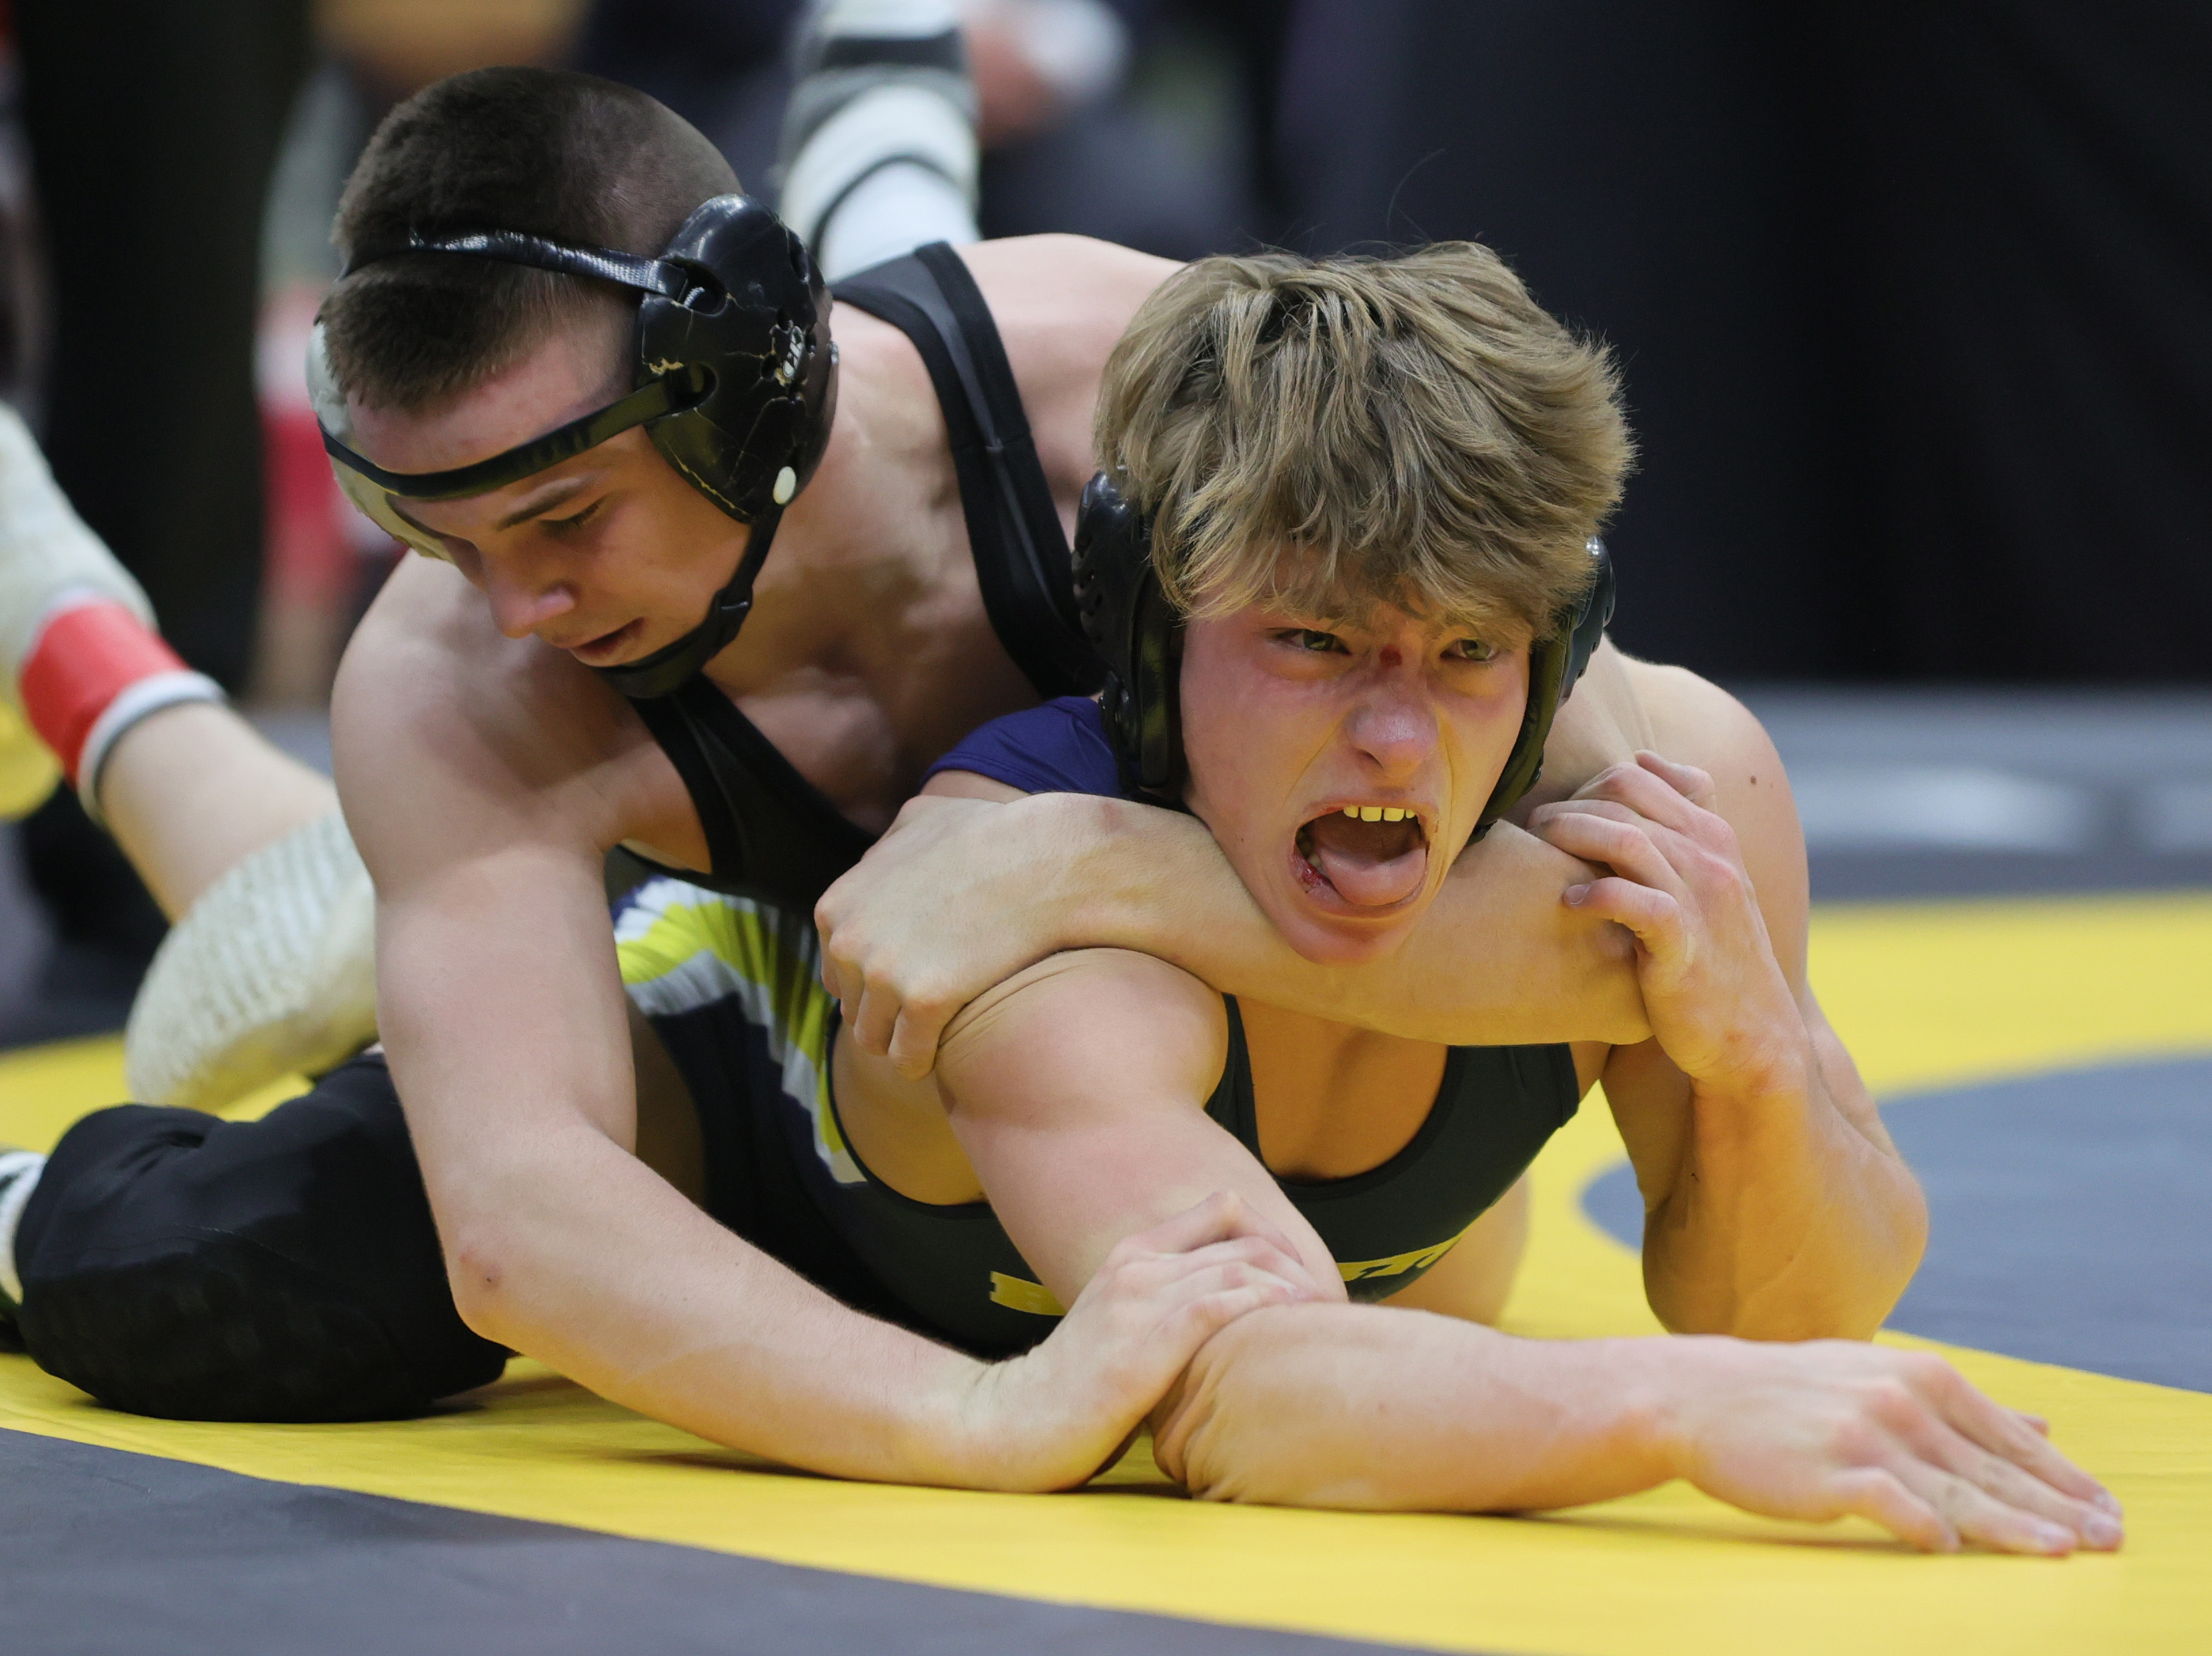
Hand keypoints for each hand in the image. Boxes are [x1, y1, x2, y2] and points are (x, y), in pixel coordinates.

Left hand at [817, 793, 1096, 1077]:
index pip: (837, 971)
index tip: (910, 983)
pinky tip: (945, 1051)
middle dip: (887, 1014)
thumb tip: (875, 861)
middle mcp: (850, 940)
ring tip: (938, 1034)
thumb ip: (884, 847)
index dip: (874, 981)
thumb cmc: (991, 835)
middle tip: (930, 1010)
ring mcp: (884, 973)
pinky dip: (924, 1060)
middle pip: (854, 1009)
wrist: (1043, 859)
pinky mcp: (925, 1000)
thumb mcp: (919, 820)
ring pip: (874, 1040)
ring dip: (903, 1042)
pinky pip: (908, 1058)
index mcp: (837, 905)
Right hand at [958, 1192, 1326, 1490]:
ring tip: (1322, 1310)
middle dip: (1295, 1262)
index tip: (1303, 1270)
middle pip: (1242, 1238)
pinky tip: (1290, 1321)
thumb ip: (1167, 1303)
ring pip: (1239, 1267)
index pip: (1221, 1209)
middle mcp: (1136, 1266)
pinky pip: (1217, 1306)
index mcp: (1131, 1254)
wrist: (1016, 1422)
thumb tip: (1234, 1308)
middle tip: (1328, 1296)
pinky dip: (1262, 1307)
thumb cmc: (1077, 1385)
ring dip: (1291, 1285)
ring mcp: (1138, 1303)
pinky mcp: (1142, 1348)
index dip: (1274, 1233)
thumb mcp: (1122, 1324)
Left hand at [1530, 752, 1804, 1091]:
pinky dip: (1595, 892)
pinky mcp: (1684, 946)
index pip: (1640, 776)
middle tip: (1533, 828)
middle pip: (1625, 796)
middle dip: (1569, 804)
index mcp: (1714, 836)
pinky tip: (1570, 902)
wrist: (1753, 1039)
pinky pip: (1633, 900)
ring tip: (1538, 847)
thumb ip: (1684, 821)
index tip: (1559, 812)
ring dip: (1572, 834)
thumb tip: (1645, 759)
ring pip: (1626, 837)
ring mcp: (1702, 900)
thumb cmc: (1715, 958)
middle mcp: (1712, 858)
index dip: (1586, 785)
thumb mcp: (1711, 879)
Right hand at [1661, 1338, 2123, 1553]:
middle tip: (2108, 1538)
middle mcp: (1901, 1400)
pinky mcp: (1828, 1471)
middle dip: (2057, 1506)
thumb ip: (1964, 1407)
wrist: (1701, 1396)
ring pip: (1957, 1491)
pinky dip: (1923, 1526)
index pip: (2010, 1436)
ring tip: (2060, 1551)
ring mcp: (1865, 1436)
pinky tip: (1950, 1547)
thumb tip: (2044, 1425)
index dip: (2063, 1476)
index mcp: (1921, 1376)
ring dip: (2014, 1526)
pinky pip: (1889, 1505)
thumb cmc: (1796, 1394)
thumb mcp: (1883, 1379)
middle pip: (1994, 1467)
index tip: (2107, 1509)